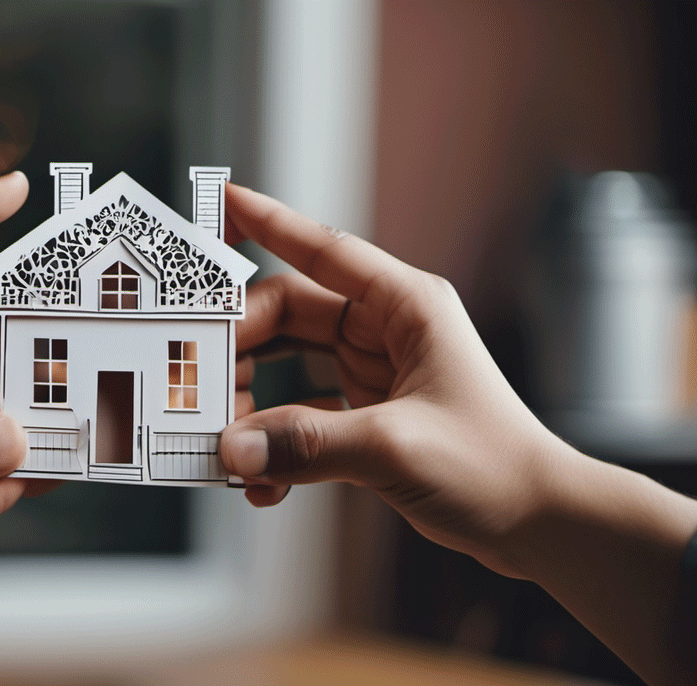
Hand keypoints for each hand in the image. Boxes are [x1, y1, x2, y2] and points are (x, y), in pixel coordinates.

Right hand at [218, 183, 696, 684]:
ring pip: (286, 367)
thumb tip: (236, 447)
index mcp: (405, 307)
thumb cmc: (495, 466)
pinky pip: (298, 416)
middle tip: (198, 380)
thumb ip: (307, 444)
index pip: (323, 251)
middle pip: (287, 315)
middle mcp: (384, 331)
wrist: (536, 523)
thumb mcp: (395, 446)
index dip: (270, 222)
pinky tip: (264, 481)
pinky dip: (275, 445)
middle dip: (241, 348)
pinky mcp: (362, 416)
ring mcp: (371, 373)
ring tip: (233, 444)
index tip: (222, 201)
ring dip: (253, 405)